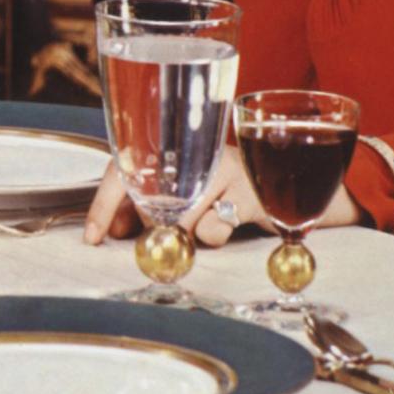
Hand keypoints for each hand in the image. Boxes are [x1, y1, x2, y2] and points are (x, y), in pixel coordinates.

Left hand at [80, 139, 361, 247]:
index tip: (91, 238)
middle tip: (149, 243)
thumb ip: (152, 208)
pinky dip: (214, 235)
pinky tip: (232, 223)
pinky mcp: (248, 192)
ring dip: (185, 236)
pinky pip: (214, 225)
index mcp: (175, 150)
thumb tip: (115, 231)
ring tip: (203, 229)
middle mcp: (194, 153)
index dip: (103, 203)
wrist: (302, 185)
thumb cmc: (235, 191)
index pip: (123, 167)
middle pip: (148, 196)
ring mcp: (221, 169)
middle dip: (145, 228)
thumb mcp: (191, 197)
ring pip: (180, 216)